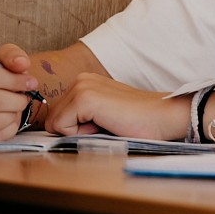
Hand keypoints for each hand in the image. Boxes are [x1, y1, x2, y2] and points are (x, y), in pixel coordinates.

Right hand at [0, 44, 41, 140]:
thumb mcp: (3, 57)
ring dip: (13, 114)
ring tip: (16, 106)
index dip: (14, 80)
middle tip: (24, 97)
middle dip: (17, 99)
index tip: (30, 82)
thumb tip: (21, 64)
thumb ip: (13, 55)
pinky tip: (10, 117)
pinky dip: (9, 127)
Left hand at [45, 73, 187, 140]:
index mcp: (85, 82)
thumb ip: (80, 115)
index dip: (75, 128)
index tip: (102, 123)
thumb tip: (55, 128)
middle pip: (52, 119)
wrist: (162, 117)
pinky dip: (81, 133)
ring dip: (78, 132)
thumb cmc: (137, 121)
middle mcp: (80, 80)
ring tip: (106, 124)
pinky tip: (105, 124)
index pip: (57, 114)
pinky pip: (61, 127)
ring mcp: (82, 87)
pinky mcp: (84, 98)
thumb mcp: (103, 114)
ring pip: (54, 124)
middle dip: (74, 130)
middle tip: (105, 125)